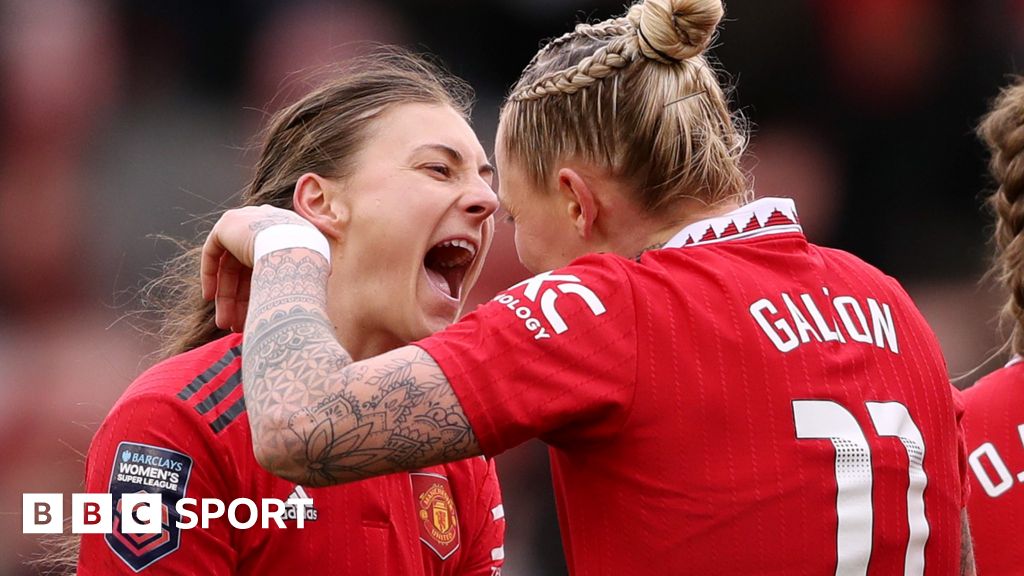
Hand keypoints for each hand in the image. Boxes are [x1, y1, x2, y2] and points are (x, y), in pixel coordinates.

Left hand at [201, 205, 312, 330]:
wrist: (296, 250)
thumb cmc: (309, 269)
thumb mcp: (312, 276)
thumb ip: (301, 284)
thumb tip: (305, 309)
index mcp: (292, 235)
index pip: (270, 266)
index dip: (262, 290)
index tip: (258, 313)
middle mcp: (270, 225)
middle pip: (248, 269)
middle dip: (242, 300)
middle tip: (237, 324)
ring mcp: (249, 221)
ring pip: (231, 266)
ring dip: (227, 296)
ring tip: (225, 322)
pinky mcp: (229, 224)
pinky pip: (214, 250)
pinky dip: (210, 274)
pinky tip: (210, 297)